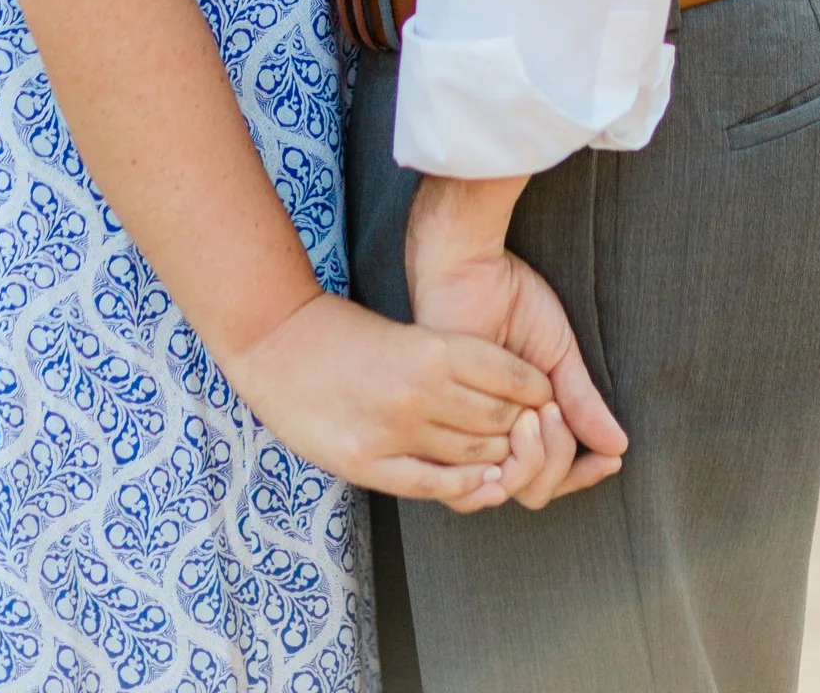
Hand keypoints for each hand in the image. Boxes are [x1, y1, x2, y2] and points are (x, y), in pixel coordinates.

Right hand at [224, 287, 552, 508]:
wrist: (277, 342)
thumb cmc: (344, 332)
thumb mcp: (407, 333)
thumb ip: (449, 361)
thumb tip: (502, 395)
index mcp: (432, 348)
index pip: (510, 377)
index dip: (534, 390)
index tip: (543, 396)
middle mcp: (420, 391)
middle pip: (499, 421)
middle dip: (524, 428)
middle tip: (535, 432)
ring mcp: (394, 431)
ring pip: (473, 456)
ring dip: (498, 457)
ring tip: (509, 454)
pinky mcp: (367, 463)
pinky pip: (433, 486)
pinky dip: (466, 488)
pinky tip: (483, 483)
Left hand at [407, 179, 627, 510]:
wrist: (473, 270)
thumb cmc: (511, 300)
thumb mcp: (558, 356)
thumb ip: (582, 402)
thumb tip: (619, 446)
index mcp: (524, 418)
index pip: (556, 472)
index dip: (585, 472)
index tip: (612, 458)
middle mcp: (496, 435)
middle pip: (538, 489)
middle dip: (561, 459)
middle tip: (556, 410)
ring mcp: (471, 436)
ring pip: (516, 488)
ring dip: (543, 455)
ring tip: (540, 409)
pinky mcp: (448, 432)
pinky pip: (485, 477)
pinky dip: (516, 458)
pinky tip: (525, 421)